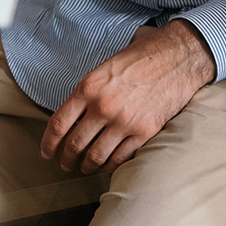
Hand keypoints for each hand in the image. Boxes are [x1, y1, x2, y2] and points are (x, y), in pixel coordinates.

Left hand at [40, 20, 216, 174]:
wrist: (178, 57)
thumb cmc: (141, 58)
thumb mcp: (105, 68)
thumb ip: (88, 92)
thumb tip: (72, 117)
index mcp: (89, 87)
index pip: (59, 124)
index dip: (49, 143)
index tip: (46, 152)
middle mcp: (103, 106)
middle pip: (74, 144)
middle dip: (66, 159)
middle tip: (65, 163)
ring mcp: (124, 121)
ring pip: (95, 157)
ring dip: (86, 166)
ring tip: (84, 168)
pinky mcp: (144, 132)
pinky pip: (120, 158)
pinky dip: (109, 165)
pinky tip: (106, 165)